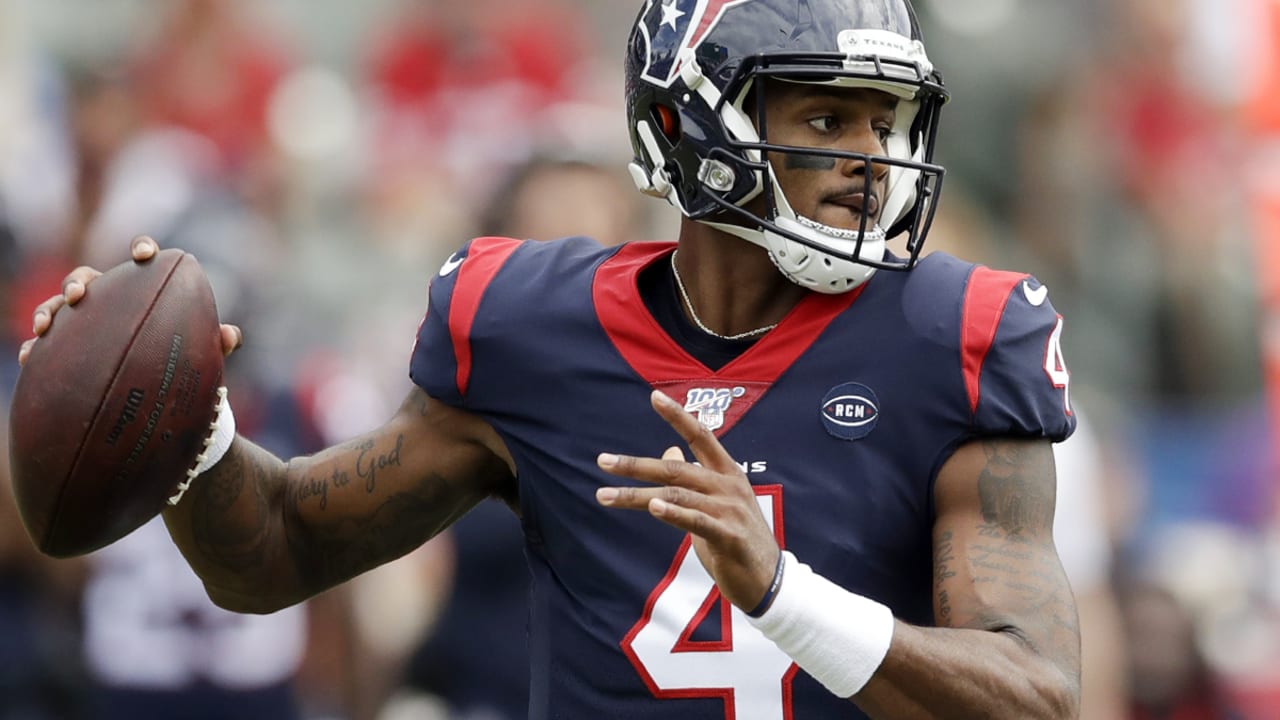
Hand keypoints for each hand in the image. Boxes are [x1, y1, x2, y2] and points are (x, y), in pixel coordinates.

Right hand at [18, 236, 242, 365]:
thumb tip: (231, 335)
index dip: (142, 248)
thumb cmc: (186, 358)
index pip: (144, 259)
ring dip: (50, 309)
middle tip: (78, 296)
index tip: (145, 254)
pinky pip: (49, 341)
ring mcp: (86, 319)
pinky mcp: (69, 344)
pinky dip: (38, 346)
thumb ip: (218, 341)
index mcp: (144, 289)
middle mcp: (111, 298)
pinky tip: (30, 357)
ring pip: (59, 304)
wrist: (164, 388)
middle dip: (78, 282)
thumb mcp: (204, 352)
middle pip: (87, 276)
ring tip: (45, 325)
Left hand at [596, 390, 780, 611]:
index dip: (678, 416)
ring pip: (676, 495)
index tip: (654, 396)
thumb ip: (693, 478)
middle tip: (603, 461)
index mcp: (728, 473)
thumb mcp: (716, 503)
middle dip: (636, 465)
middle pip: (676, 468)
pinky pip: (696, 521)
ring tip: (605, 495)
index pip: (701, 436)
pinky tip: (653, 508)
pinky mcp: (728, 536)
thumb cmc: (737, 539)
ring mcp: (730, 510)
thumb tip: (670, 449)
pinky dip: (674, 513)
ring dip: (636, 496)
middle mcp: (729, 486)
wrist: (769, 581)